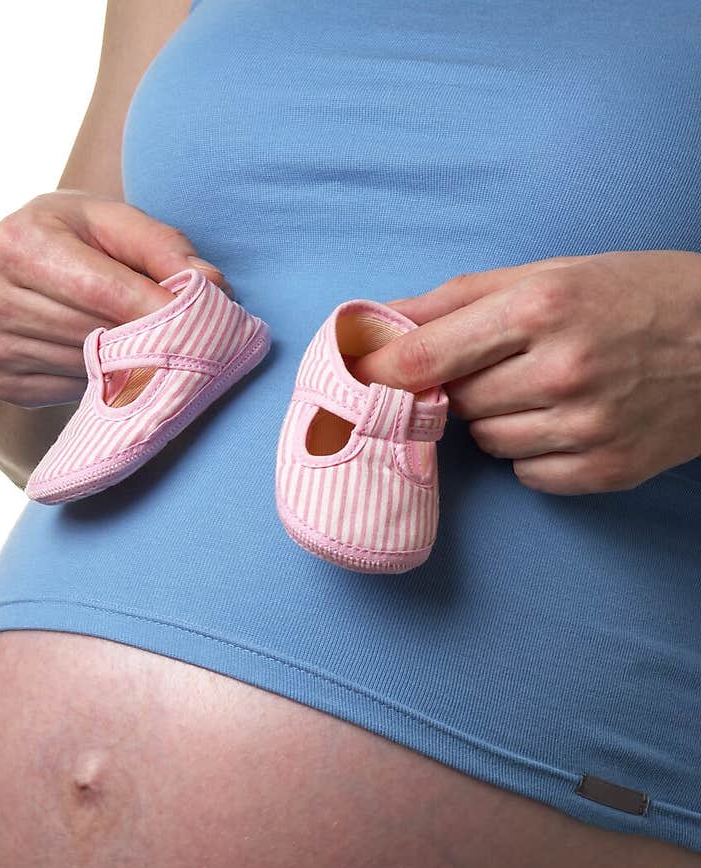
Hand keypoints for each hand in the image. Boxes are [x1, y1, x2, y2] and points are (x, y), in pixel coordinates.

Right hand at [0, 190, 231, 407]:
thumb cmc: (74, 239)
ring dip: (127, 366)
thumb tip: (212, 285)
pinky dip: (99, 384)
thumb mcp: (114, 223)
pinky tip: (106, 364)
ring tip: (150, 349)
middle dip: (148, 339)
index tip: (201, 324)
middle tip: (191, 343)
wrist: (15, 269)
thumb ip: (163, 247)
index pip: (101, 289)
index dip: (155, 310)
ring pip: (85, 368)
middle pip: (93, 332)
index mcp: (16, 242)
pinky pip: (68, 393)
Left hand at [349, 251, 700, 493]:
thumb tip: (377, 322)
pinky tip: (572, 421)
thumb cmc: (637, 295)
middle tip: (503, 364)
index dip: (379, 374)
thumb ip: (458, 299)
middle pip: (455, 403)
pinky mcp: (604, 471)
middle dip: (463, 387)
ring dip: (499, 419)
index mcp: (543, 306)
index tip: (352, 382)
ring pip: (486, 442)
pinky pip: (526, 474)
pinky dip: (534, 452)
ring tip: (549, 388)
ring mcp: (585, 427)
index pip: (425, 357)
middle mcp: (562, 369)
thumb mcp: (553, 272)